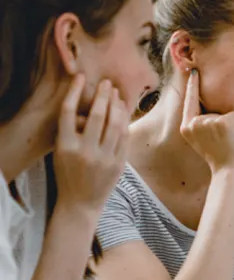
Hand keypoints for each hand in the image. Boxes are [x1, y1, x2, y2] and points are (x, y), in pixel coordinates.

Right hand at [51, 74, 128, 214]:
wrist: (80, 202)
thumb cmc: (68, 173)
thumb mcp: (61, 152)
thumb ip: (71, 131)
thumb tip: (88, 104)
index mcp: (65, 146)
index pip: (68, 112)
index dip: (75, 92)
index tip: (81, 77)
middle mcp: (84, 151)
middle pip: (96, 115)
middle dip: (103, 96)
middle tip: (107, 83)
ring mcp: (103, 158)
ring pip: (115, 124)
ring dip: (117, 106)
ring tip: (117, 94)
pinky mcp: (118, 164)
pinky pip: (124, 137)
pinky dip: (125, 121)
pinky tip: (124, 111)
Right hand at [179, 70, 233, 173]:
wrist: (228, 171)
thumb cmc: (221, 157)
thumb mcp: (205, 139)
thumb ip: (203, 123)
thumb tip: (211, 108)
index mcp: (186, 127)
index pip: (190, 101)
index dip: (193, 86)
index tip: (194, 71)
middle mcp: (194, 122)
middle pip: (214, 109)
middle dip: (224, 122)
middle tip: (223, 141)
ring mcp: (207, 121)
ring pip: (226, 112)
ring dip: (233, 126)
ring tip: (228, 141)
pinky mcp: (223, 121)